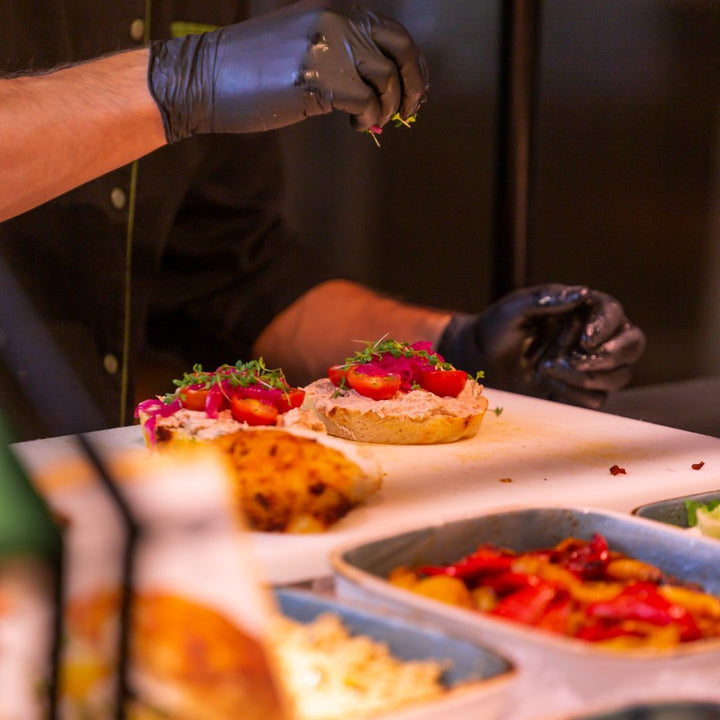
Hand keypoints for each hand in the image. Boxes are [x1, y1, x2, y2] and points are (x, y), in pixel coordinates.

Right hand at [148, 0, 428, 141]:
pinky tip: (355, 126)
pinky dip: (368, 119)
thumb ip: (339, 52)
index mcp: (333, 9)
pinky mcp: (318, 79)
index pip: (393, 30)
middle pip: (401, 49)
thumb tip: (377, 85)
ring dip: (387, 107)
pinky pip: (366, 102)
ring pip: (387, 78)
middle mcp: (336, 20)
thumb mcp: (300, 42)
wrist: (204, 78)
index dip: (413, 64)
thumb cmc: (249, 69)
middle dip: (413, 85)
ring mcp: (328, 47)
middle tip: (407, 112)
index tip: (415, 91)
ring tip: (369, 122)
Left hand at [436, 284, 645, 408]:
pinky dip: (572, 393)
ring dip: (585, 377)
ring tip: (545, 368)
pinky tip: (547, 383)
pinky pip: (596, 399)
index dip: (606, 327)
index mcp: (584, 309)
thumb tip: (582, 292)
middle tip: (574, 360)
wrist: (481, 362)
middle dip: (608, 356)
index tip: (586, 340)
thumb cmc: (497, 328)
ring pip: (618, 376)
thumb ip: (545, 298)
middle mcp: (597, 336)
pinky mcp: (583, 391)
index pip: (614, 313)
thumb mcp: (514, 309)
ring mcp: (594, 365)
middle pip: (632, 345)